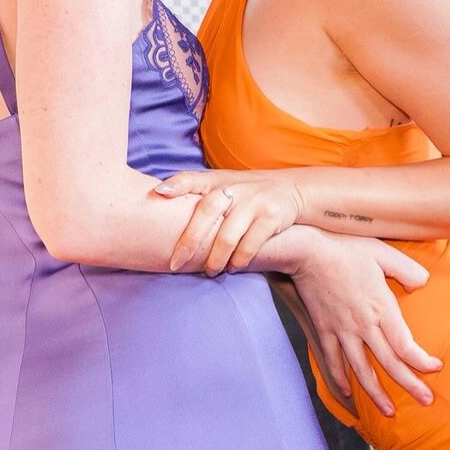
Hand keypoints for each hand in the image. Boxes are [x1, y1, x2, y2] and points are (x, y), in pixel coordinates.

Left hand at [155, 171, 302, 273]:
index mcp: (217, 180)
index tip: (159, 192)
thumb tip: (158, 206)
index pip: (192, 177)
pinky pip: (250, 245)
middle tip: (175, 264)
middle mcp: (234, 187)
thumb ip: (197, 193)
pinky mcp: (271, 216)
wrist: (290, 189)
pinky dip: (239, 260)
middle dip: (190, 241)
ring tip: (209, 272)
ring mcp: (253, 201)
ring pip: (228, 235)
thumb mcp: (223, 185)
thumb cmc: (245, 193)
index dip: (176, 184)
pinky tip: (232, 268)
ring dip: (215, 259)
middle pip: (207, 211)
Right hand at [289, 231, 441, 415]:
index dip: (422, 362)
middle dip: (410, 385)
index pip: (406, 346)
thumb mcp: (383, 252)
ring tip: (388, 412)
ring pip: (362, 370)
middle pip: (390, 364)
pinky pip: (332, 361)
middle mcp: (364, 325)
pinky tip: (347, 393)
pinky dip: (340, 379)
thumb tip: (424, 284)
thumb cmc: (346, 249)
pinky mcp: (324, 329)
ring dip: (376, 394)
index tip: (435, 367)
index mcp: (381, 308)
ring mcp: (342, 330)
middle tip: (426, 401)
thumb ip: (408, 269)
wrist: (306, 252)